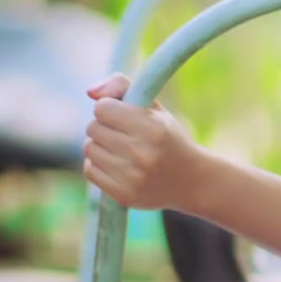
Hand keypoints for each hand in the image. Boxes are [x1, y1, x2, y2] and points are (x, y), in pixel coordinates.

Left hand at [83, 74, 206, 210]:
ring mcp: (131, 176)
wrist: (190, 180)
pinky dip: (99, 165)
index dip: (110, 108)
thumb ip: (123, 87)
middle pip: (92, 128)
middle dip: (104, 126)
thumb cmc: (168, 138)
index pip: (102, 108)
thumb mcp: (154, 108)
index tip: (123, 114)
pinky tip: (118, 165)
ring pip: (89, 149)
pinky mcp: (122, 194)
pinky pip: (90, 170)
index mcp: (152, 128)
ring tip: (122, 149)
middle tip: (124, 133)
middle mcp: (141, 152)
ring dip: (101, 146)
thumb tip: (89, 92)